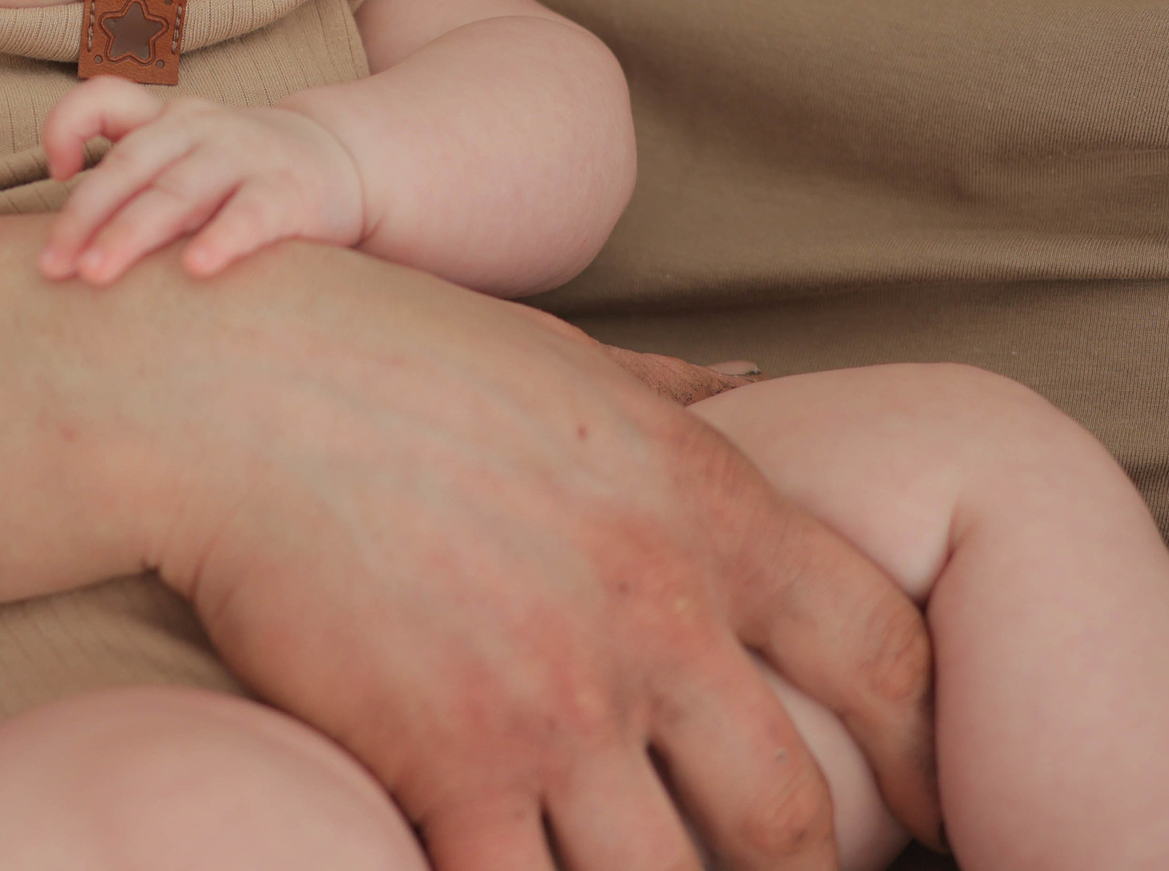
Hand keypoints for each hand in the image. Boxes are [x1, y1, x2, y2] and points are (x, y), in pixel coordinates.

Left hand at [39, 78, 366, 284]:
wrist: (343, 162)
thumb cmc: (240, 170)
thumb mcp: (183, 154)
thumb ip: (131, 180)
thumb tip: (62, 242)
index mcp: (167, 120)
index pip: (107, 100)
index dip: (70, 124)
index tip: (57, 170)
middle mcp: (200, 131)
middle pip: (130, 165)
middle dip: (85, 215)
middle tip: (52, 266)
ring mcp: (243, 158)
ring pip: (177, 192)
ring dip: (131, 233)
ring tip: (96, 275)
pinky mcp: (287, 194)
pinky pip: (250, 215)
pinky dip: (222, 239)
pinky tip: (196, 269)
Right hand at [121, 247, 940, 869]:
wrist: (236, 389)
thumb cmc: (391, 352)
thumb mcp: (564, 355)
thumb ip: (673, 390)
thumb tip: (757, 378)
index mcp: (704, 506)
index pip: (882, 651)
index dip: (924, 746)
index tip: (933, 802)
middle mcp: (657, 618)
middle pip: (788, 816)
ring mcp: (554, 704)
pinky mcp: (446, 767)